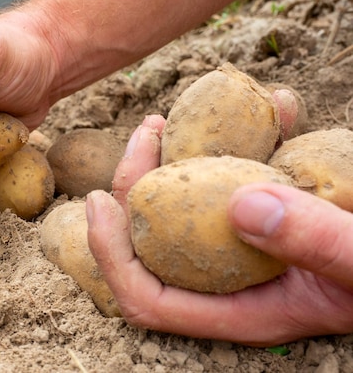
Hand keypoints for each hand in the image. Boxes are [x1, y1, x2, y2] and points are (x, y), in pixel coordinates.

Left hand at [86, 112, 352, 345]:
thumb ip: (315, 242)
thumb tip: (240, 206)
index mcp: (246, 306)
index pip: (149, 297)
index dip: (112, 255)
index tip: (98, 201)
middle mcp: (238, 276)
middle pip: (157, 242)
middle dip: (135, 187)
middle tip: (147, 131)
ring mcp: (255, 241)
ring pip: (189, 204)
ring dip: (175, 157)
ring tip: (174, 117)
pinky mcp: (279, 206)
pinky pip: (240, 175)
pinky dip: (245, 139)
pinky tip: (274, 107)